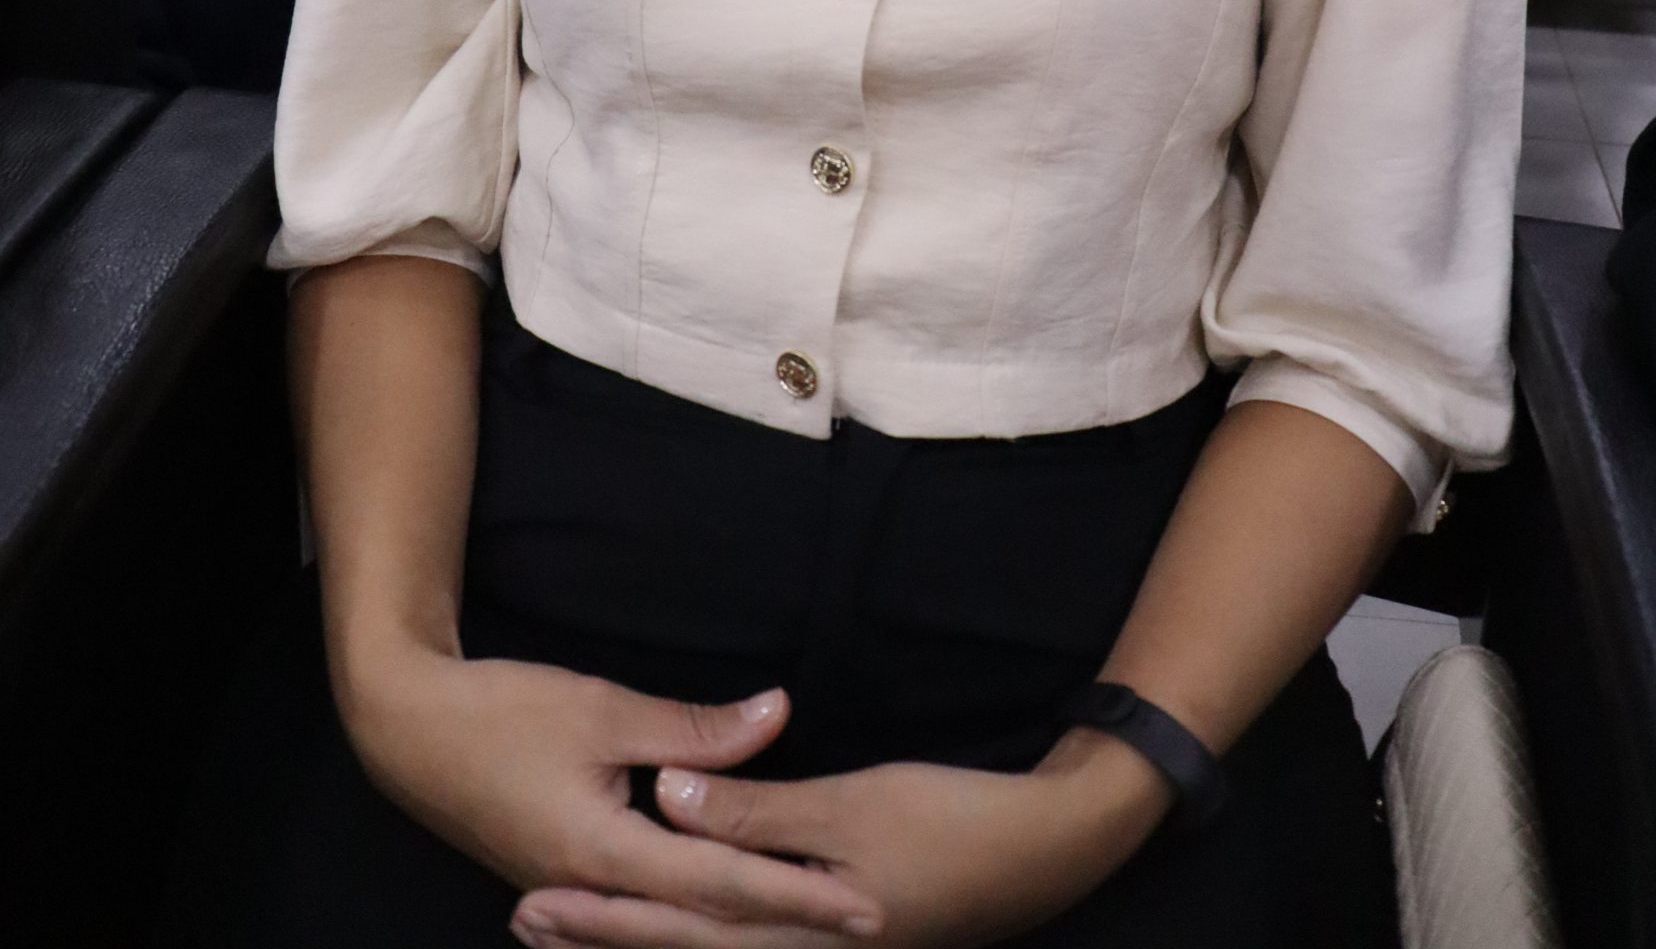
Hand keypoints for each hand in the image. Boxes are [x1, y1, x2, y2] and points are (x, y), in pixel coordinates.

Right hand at [346, 650, 879, 937]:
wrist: (406, 731)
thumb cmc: (500, 712)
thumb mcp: (603, 708)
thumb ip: (693, 731)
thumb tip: (777, 715)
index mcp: (606, 856)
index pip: (723, 886)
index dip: (795, 895)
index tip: (859, 904)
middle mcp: (596, 890)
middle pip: (707, 920)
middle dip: (788, 922)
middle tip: (864, 921)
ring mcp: (578, 890)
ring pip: (675, 920)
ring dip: (744, 920)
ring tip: (811, 919)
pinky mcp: (566, 876)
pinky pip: (644, 906)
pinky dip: (694, 909)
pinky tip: (723, 910)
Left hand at [515, 732, 1171, 948]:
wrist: (1048, 851)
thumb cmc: (954, 823)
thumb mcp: (854, 806)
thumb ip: (759, 811)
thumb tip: (670, 801)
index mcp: (802, 937)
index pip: (682, 928)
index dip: (606, 916)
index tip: (535, 902)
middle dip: (605, 939)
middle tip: (525, 921)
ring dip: (641, 938)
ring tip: (569, 927)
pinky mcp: (844, 942)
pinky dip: (699, 936)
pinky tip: (680, 923)